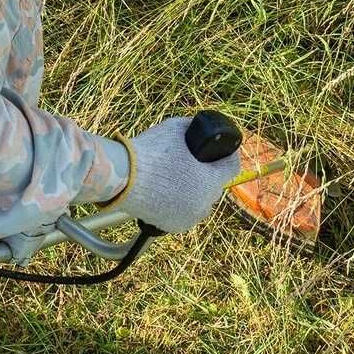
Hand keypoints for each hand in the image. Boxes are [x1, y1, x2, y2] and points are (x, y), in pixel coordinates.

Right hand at [115, 117, 240, 233]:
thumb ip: (194, 128)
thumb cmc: (151, 152)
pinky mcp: (172, 225)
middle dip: (209, 174)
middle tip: (195, 162)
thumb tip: (201, 127)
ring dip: (196, 191)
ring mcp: (188, 217)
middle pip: (215, 186)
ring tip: (182, 177)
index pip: (232, 167)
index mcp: (210, 181)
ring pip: (201, 202)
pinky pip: (185, 213)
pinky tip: (172, 192)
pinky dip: (181, 203)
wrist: (121, 178)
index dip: (228, 155)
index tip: (222, 150)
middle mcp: (204, 204)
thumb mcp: (176, 128)